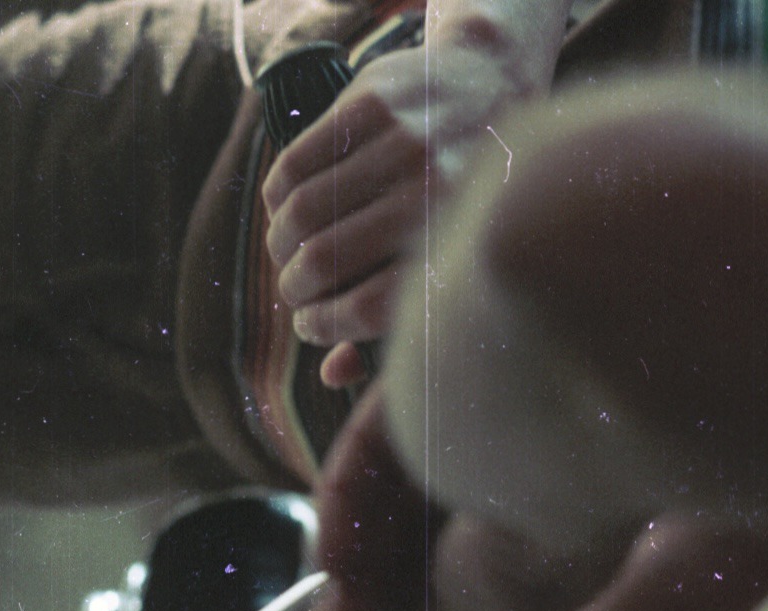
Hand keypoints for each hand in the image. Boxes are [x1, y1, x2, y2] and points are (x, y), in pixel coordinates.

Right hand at [262, 18, 547, 377]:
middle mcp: (433, 194)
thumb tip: (330, 375)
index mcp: (459, 246)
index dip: (325, 326)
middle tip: (293, 291)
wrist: (491, 78)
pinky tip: (283, 210)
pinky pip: (295, 164)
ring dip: (280, 245)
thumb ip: (396, 324)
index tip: (309, 327)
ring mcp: (403, 144)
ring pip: (302, 213)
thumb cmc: (464, 195)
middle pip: (325, 261)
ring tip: (285, 254)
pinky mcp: (371, 103)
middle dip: (295, 287)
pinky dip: (276, 198)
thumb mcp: (448, 259)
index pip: (366, 308)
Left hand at [300, 381, 594, 610]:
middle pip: (398, 537)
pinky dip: (344, 502)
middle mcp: (497, 480)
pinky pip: (370, 446)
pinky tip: (335, 556)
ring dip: (349, 560)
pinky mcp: (426, 380)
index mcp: (529, 538)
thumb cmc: (539, 557)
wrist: (564, 452)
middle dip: (359, 594)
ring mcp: (461, 428)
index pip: (439, 576)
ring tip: (336, 609)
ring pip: (379, 495)